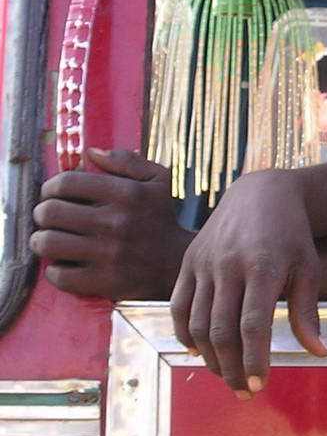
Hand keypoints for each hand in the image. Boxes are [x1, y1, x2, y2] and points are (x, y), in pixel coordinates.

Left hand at [30, 149, 190, 300]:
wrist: (178, 264)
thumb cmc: (161, 218)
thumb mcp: (157, 180)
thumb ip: (126, 161)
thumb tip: (91, 153)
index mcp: (127, 194)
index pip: (67, 183)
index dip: (50, 187)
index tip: (51, 194)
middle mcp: (116, 223)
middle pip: (50, 212)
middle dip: (41, 213)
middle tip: (47, 217)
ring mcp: (110, 254)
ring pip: (48, 243)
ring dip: (40, 241)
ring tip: (47, 240)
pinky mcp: (105, 282)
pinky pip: (60, 275)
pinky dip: (54, 270)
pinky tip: (62, 264)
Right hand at [168, 167, 326, 399]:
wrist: (261, 194)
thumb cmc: (292, 235)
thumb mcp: (308, 268)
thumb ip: (307, 312)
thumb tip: (319, 353)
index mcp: (262, 266)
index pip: (252, 324)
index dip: (253, 359)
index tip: (259, 385)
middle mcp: (228, 265)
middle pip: (221, 330)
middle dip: (232, 368)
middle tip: (244, 391)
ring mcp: (203, 262)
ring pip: (198, 323)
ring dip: (210, 357)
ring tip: (227, 375)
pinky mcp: (188, 261)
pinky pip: (179, 306)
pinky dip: (185, 333)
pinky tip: (199, 352)